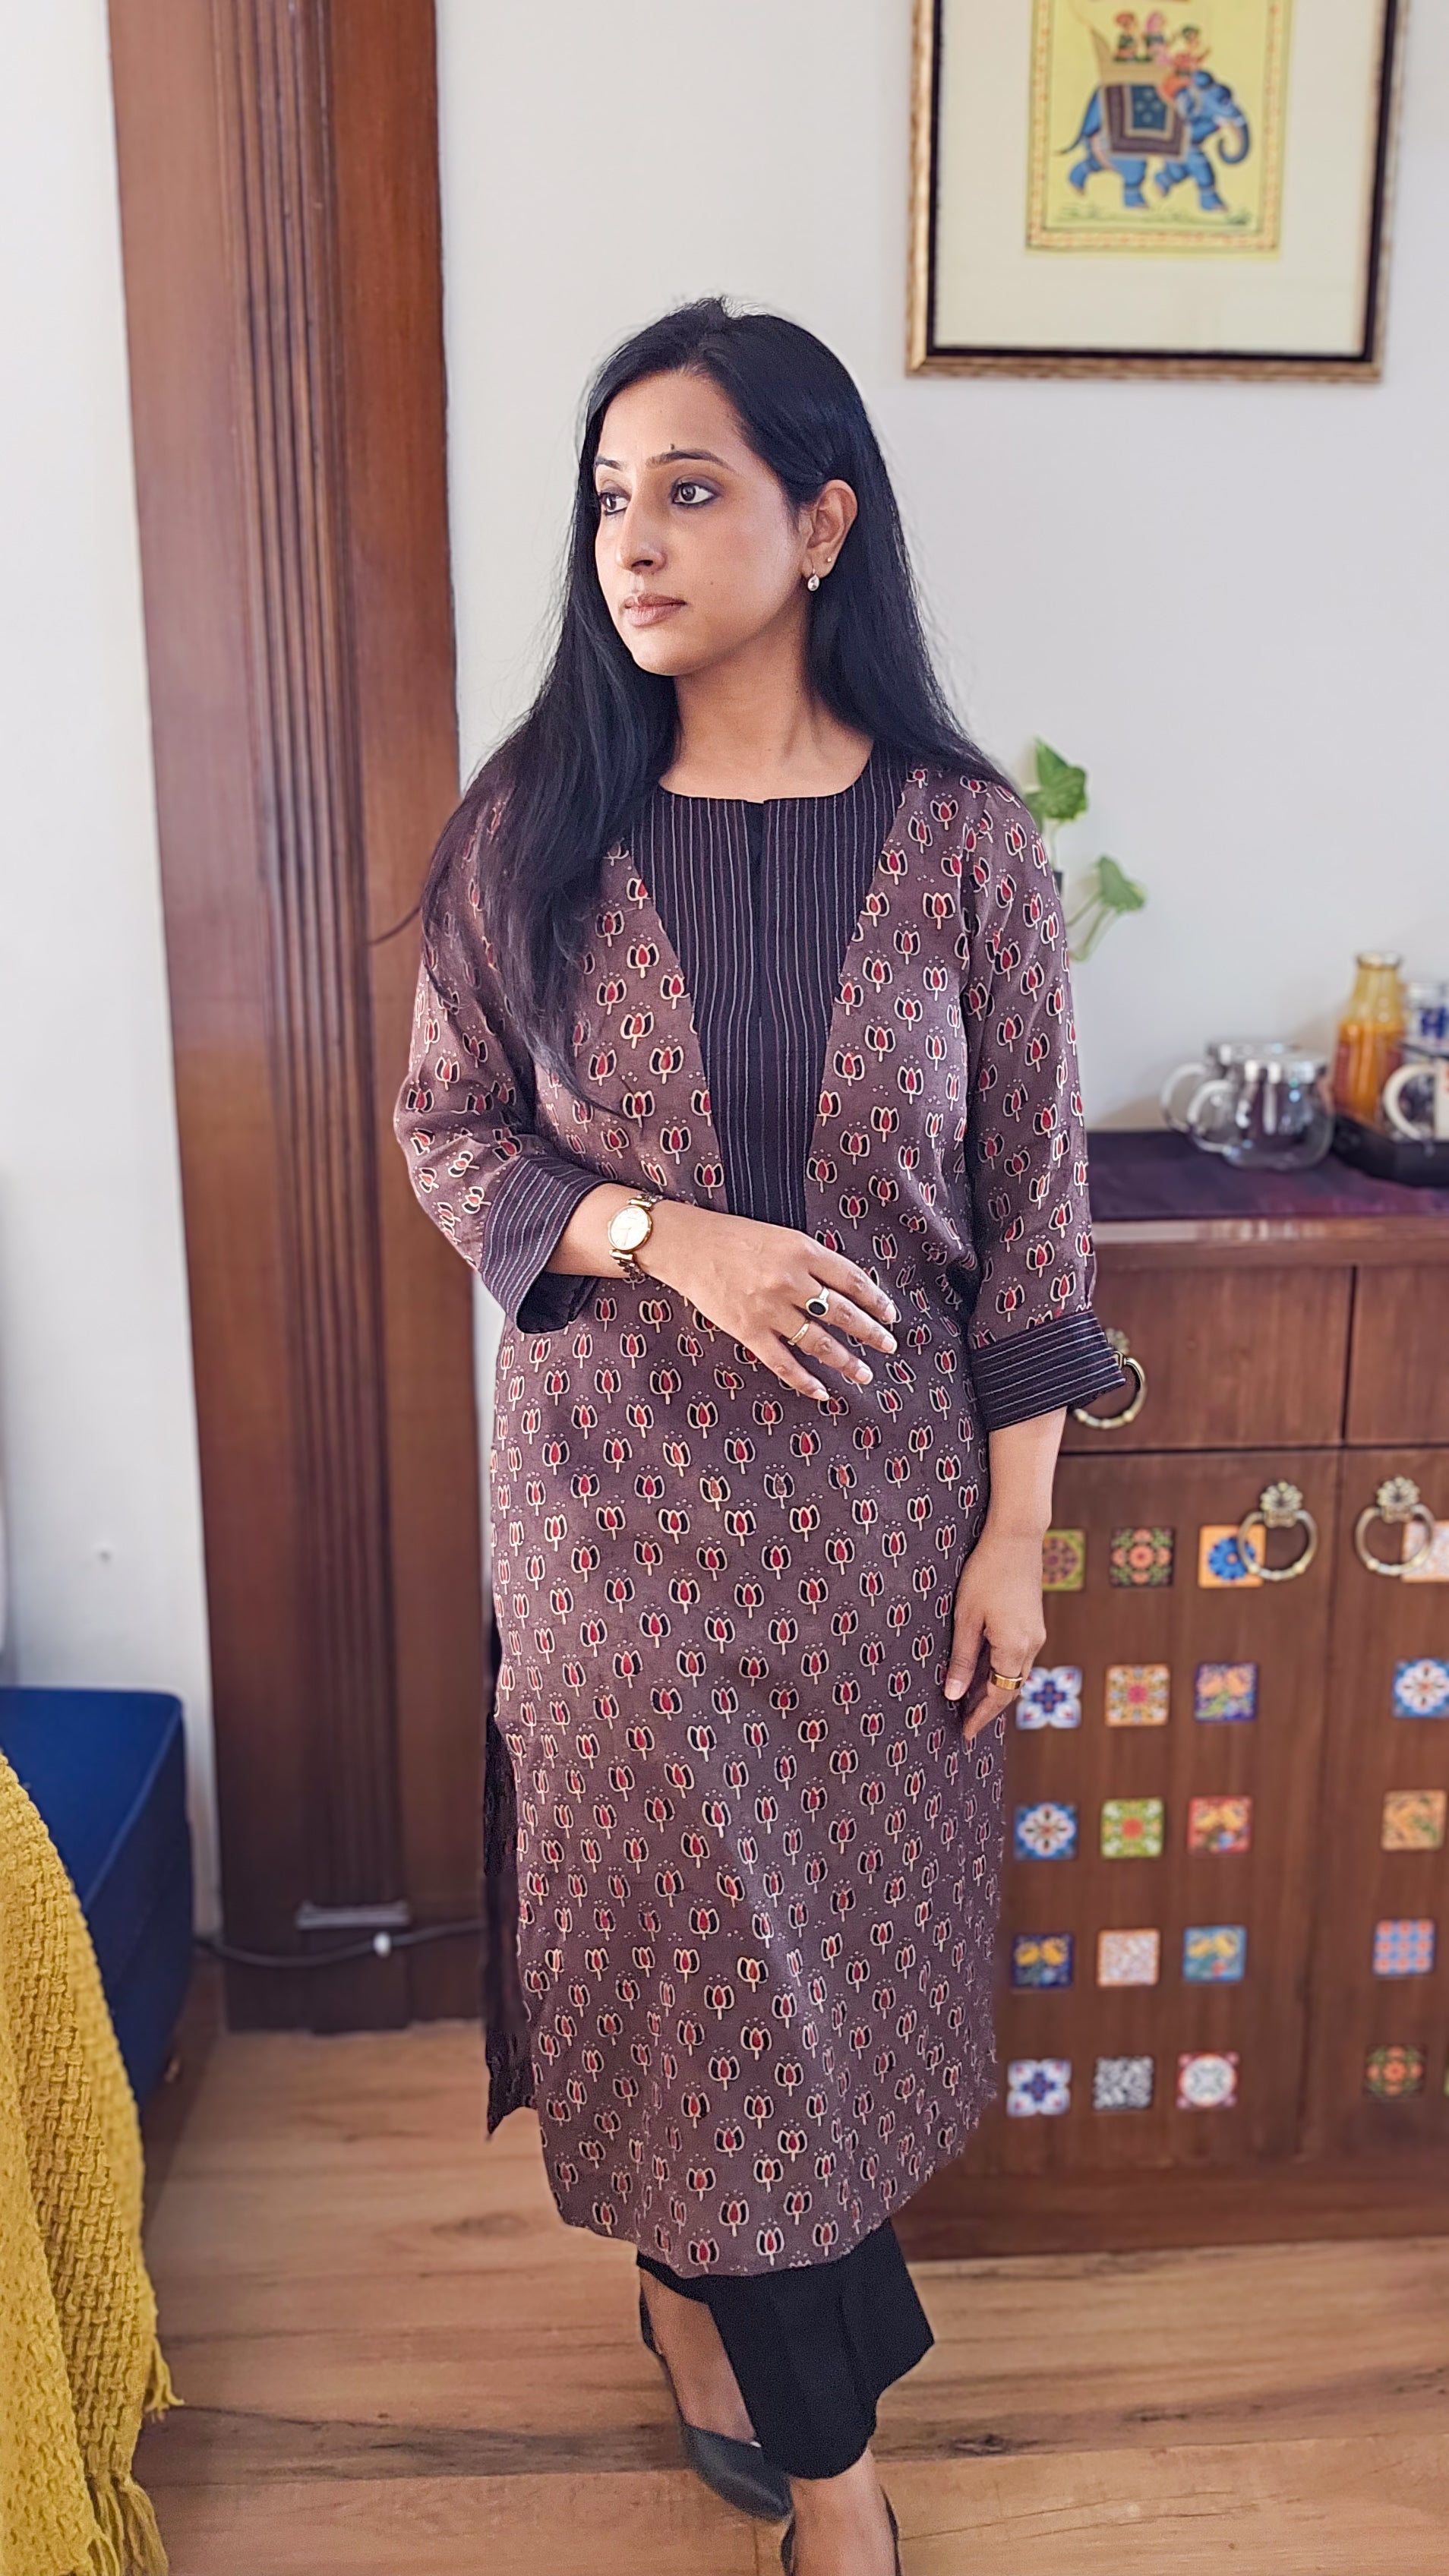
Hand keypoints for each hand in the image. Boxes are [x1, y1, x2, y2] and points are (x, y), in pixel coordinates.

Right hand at [643, 1202, 897, 1402]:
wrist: (687, 1245)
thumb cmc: (734, 1237)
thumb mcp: (782, 1236)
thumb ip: (812, 1259)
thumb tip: (847, 1289)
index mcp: (803, 1251)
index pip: (852, 1281)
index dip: (876, 1301)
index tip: (890, 1315)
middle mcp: (790, 1281)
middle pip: (843, 1313)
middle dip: (871, 1333)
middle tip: (889, 1346)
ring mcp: (769, 1308)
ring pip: (819, 1342)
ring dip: (846, 1361)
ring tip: (865, 1374)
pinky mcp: (748, 1330)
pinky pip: (783, 1362)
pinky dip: (804, 1380)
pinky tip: (822, 1392)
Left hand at [944, 1523, 1046, 1745]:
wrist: (1016, 1538)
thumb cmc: (986, 1574)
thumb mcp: (966, 1619)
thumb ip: (962, 1659)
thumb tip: (954, 1695)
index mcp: (1014, 1649)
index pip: (998, 1697)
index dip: (980, 1717)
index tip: (964, 1734)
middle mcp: (1031, 1646)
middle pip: (1009, 1689)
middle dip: (986, 1707)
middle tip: (963, 1721)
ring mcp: (1035, 1633)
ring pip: (1014, 1673)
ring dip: (993, 1687)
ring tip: (966, 1699)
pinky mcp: (1032, 1622)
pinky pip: (1017, 1656)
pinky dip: (1000, 1669)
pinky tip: (981, 1669)